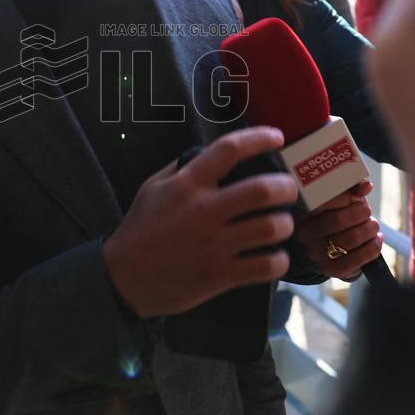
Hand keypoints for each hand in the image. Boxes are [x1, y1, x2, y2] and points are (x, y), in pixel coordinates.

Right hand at [103, 127, 297, 317]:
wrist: (126, 278)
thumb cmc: (140, 229)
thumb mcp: (152, 188)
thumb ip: (181, 168)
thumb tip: (212, 154)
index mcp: (188, 185)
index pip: (229, 150)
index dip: (259, 138)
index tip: (277, 137)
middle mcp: (205, 211)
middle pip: (262, 190)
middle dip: (286, 186)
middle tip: (289, 189)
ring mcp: (215, 245)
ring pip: (271, 228)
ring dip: (285, 224)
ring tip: (282, 224)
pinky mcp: (221, 275)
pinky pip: (266, 265)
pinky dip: (278, 260)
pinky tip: (274, 256)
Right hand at [292, 181, 381, 279]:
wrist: (316, 250)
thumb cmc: (326, 218)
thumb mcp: (330, 201)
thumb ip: (346, 189)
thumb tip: (366, 186)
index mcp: (301, 212)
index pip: (323, 201)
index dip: (346, 197)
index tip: (355, 197)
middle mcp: (305, 234)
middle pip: (339, 220)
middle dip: (361, 213)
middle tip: (366, 211)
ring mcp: (316, 253)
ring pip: (351, 238)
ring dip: (370, 229)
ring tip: (373, 225)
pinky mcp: (330, 268)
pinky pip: (357, 260)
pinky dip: (373, 247)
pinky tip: (376, 239)